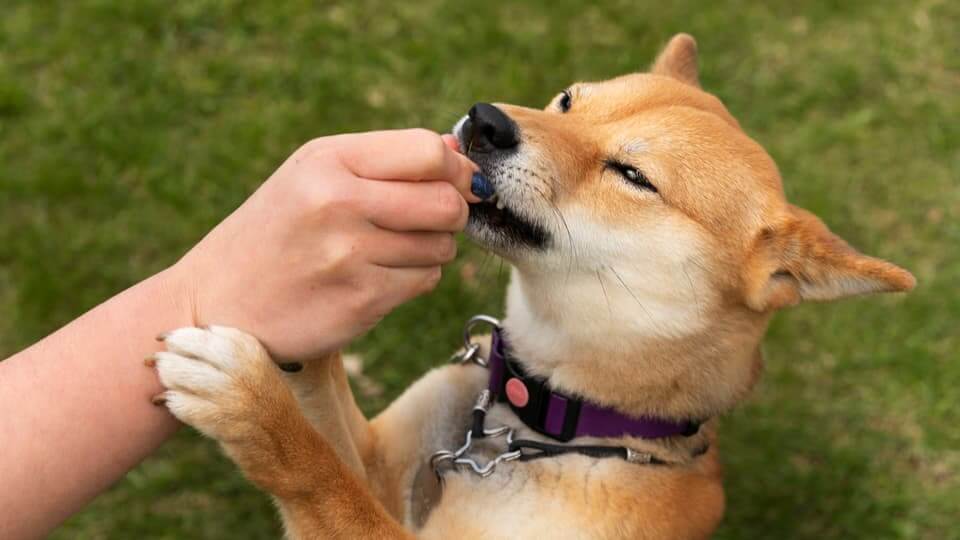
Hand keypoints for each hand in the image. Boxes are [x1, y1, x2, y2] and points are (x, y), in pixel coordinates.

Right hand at [168, 129, 479, 360]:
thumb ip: (384, 161)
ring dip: (430, 249)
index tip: (458, 182)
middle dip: (451, 212)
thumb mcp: (312, 176)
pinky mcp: (361, 300)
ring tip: (388, 250)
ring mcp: (350, 254)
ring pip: (441, 246)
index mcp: (327, 161)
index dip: (455, 170)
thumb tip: (458, 155)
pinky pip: (425, 281)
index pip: (428, 152)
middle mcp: (338, 202)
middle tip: (430, 220)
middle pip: (445, 201)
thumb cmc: (275, 233)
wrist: (216, 303)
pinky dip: (413, 280)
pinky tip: (378, 277)